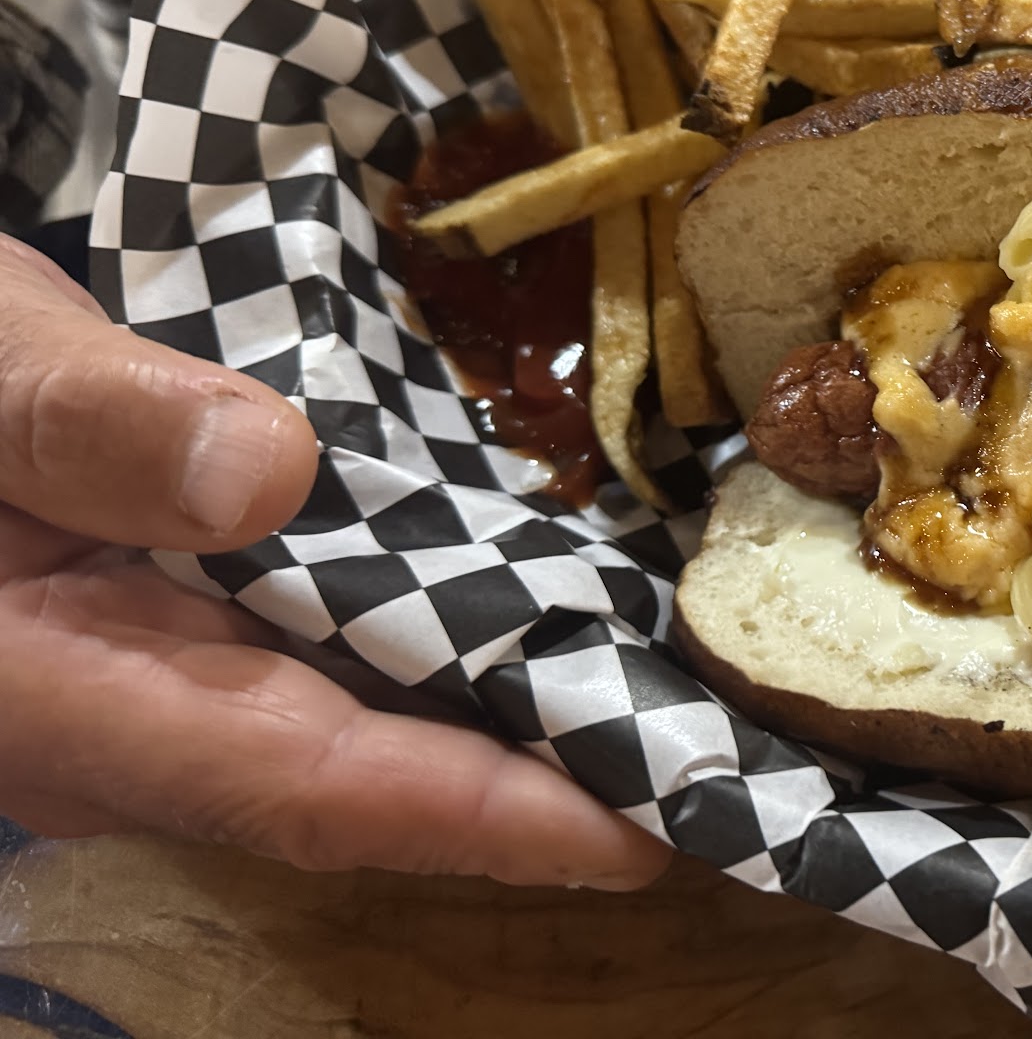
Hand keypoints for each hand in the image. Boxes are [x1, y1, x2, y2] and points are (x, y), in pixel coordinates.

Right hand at [0, 234, 669, 888]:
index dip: (494, 814)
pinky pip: (347, 668)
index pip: (319, 785)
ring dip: (525, 720)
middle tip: (734, 761)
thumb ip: (90, 426)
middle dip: (555, 779)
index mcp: (75, 698)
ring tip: (690, 699)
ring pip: (376, 729)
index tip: (655, 827)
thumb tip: (268, 473)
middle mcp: (143, 727)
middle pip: (381, 777)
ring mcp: (173, 692)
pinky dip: (461, 652)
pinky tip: (561, 617)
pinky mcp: (196, 642)